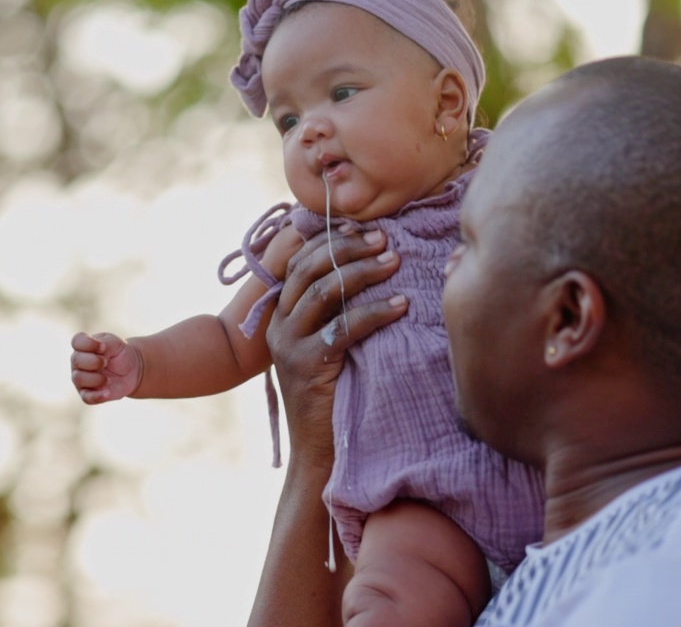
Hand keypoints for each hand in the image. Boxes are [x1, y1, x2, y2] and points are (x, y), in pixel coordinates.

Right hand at [70, 332, 142, 403]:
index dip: (88, 343)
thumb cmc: (120, 353)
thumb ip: (106, 343)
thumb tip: (99, 352)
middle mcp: (78, 362)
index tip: (103, 347)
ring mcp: (81, 379)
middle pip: (76, 360)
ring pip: (78, 378)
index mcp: (83, 347)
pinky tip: (108, 393)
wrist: (132, 370)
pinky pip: (87, 397)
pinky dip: (97, 396)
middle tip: (106, 362)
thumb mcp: (116, 343)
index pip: (77, 342)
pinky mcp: (88, 394)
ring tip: (108, 379)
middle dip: (93, 361)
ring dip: (95, 378)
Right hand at [267, 228, 407, 468]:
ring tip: (396, 262)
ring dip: (362, 271)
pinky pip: (342, 328)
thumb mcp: (332, 346)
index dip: (329, 239)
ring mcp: (288, 345)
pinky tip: (402, 306)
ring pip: (323, 290)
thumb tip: (375, 268)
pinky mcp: (305, 367)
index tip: (364, 226)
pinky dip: (374, 312)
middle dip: (347, 247)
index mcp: (281, 315)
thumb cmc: (337, 398)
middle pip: (308, 268)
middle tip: (384, 238)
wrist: (320, 454)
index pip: (298, 261)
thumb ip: (338, 312)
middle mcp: (278, 325)